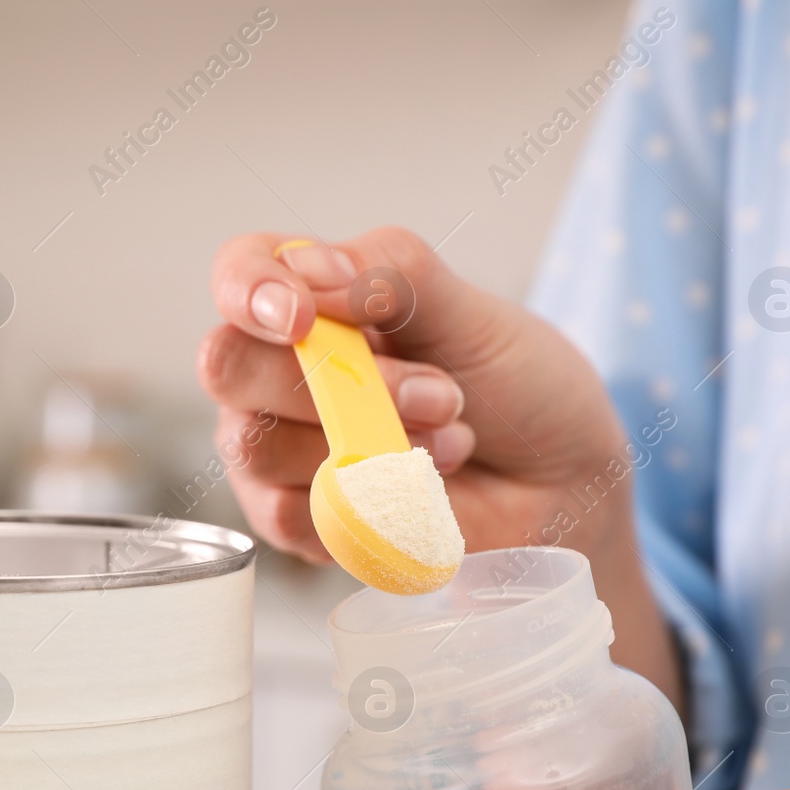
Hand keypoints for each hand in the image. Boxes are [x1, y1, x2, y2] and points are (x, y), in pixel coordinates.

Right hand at [198, 227, 678, 700]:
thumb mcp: (471, 312)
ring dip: (369, 443)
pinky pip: (288, 514)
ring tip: (450, 440)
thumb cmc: (513, 388)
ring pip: (257, 444)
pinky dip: (369, 500)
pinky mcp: (297, 522)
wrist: (561, 483)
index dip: (250, 291)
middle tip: (437, 393)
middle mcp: (276, 372)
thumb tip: (308, 268)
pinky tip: (421, 489)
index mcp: (310, 302)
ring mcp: (278, 449)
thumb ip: (389, 273)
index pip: (238, 275)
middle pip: (228, 365)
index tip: (303, 318)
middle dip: (334, 381)